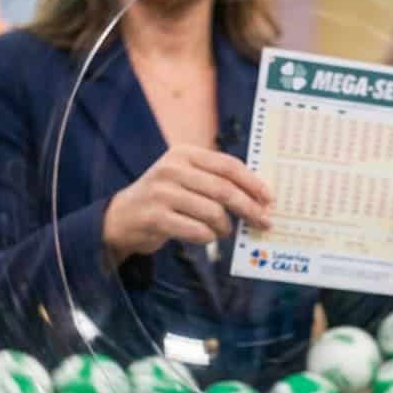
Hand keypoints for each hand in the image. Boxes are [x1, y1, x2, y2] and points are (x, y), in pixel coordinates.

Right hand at [104, 145, 271, 261]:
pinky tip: (207, 237)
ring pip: (212, 212)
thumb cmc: (166, 199)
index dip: (253, 183)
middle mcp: (172, 169)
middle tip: (264, 222)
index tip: (269, 199)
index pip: (228, 165)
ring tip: (225, 231)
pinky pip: (197, 231)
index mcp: (184, 154)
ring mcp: (162, 193)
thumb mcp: (186, 178)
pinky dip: (208, 238)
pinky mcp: (155, 217)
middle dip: (249, 208)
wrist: (123, 218)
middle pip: (224, 190)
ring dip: (226, 227)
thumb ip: (215, 181)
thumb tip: (258, 197)